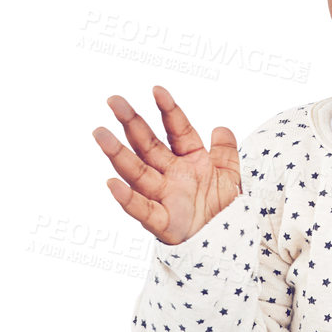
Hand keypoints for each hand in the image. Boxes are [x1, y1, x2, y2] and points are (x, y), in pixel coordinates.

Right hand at [91, 85, 240, 244]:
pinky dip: (127, 199)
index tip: (157, 90)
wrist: (228, 242)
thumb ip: (226, 151)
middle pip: (148, 145)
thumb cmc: (224, 209)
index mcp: (190, 160)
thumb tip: (221, 128)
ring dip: (118, 154)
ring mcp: (165, 197)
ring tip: (100, 134)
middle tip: (114, 100)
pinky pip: (142, 210)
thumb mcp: (231, 175)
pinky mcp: (163, 222)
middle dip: (132, 122)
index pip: (177, 130)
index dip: (168, 110)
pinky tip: (112, 183)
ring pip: (137, 172)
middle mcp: (172, 175)